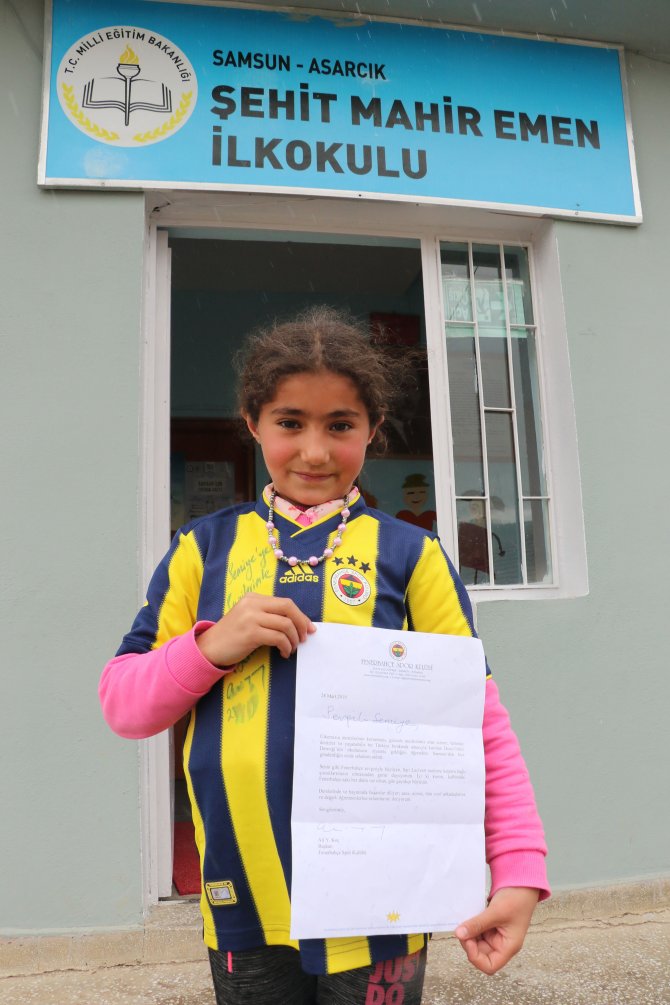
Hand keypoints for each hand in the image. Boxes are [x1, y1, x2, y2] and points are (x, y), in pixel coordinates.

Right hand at [195, 592, 314, 666]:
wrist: (209, 647)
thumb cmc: (231, 635)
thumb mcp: (248, 617)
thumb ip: (267, 615)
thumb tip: (295, 623)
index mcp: (253, 597)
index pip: (285, 602)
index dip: (301, 615)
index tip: (309, 627)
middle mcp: (252, 603)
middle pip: (288, 608)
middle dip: (302, 623)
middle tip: (304, 638)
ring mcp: (251, 617)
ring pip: (286, 624)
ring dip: (293, 639)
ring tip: (291, 648)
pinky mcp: (251, 633)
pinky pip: (278, 638)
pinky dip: (285, 646)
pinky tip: (283, 653)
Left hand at [454, 887, 539, 974]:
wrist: (522, 884)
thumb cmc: (517, 900)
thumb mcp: (496, 912)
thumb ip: (477, 924)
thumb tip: (459, 934)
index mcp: (508, 947)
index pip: (489, 965)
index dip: (476, 957)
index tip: (468, 940)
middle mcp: (501, 944)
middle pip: (480, 954)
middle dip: (469, 943)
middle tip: (462, 928)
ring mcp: (495, 935)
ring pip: (476, 942)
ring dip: (469, 934)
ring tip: (465, 920)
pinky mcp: (490, 925)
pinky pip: (477, 931)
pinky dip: (471, 926)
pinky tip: (468, 917)